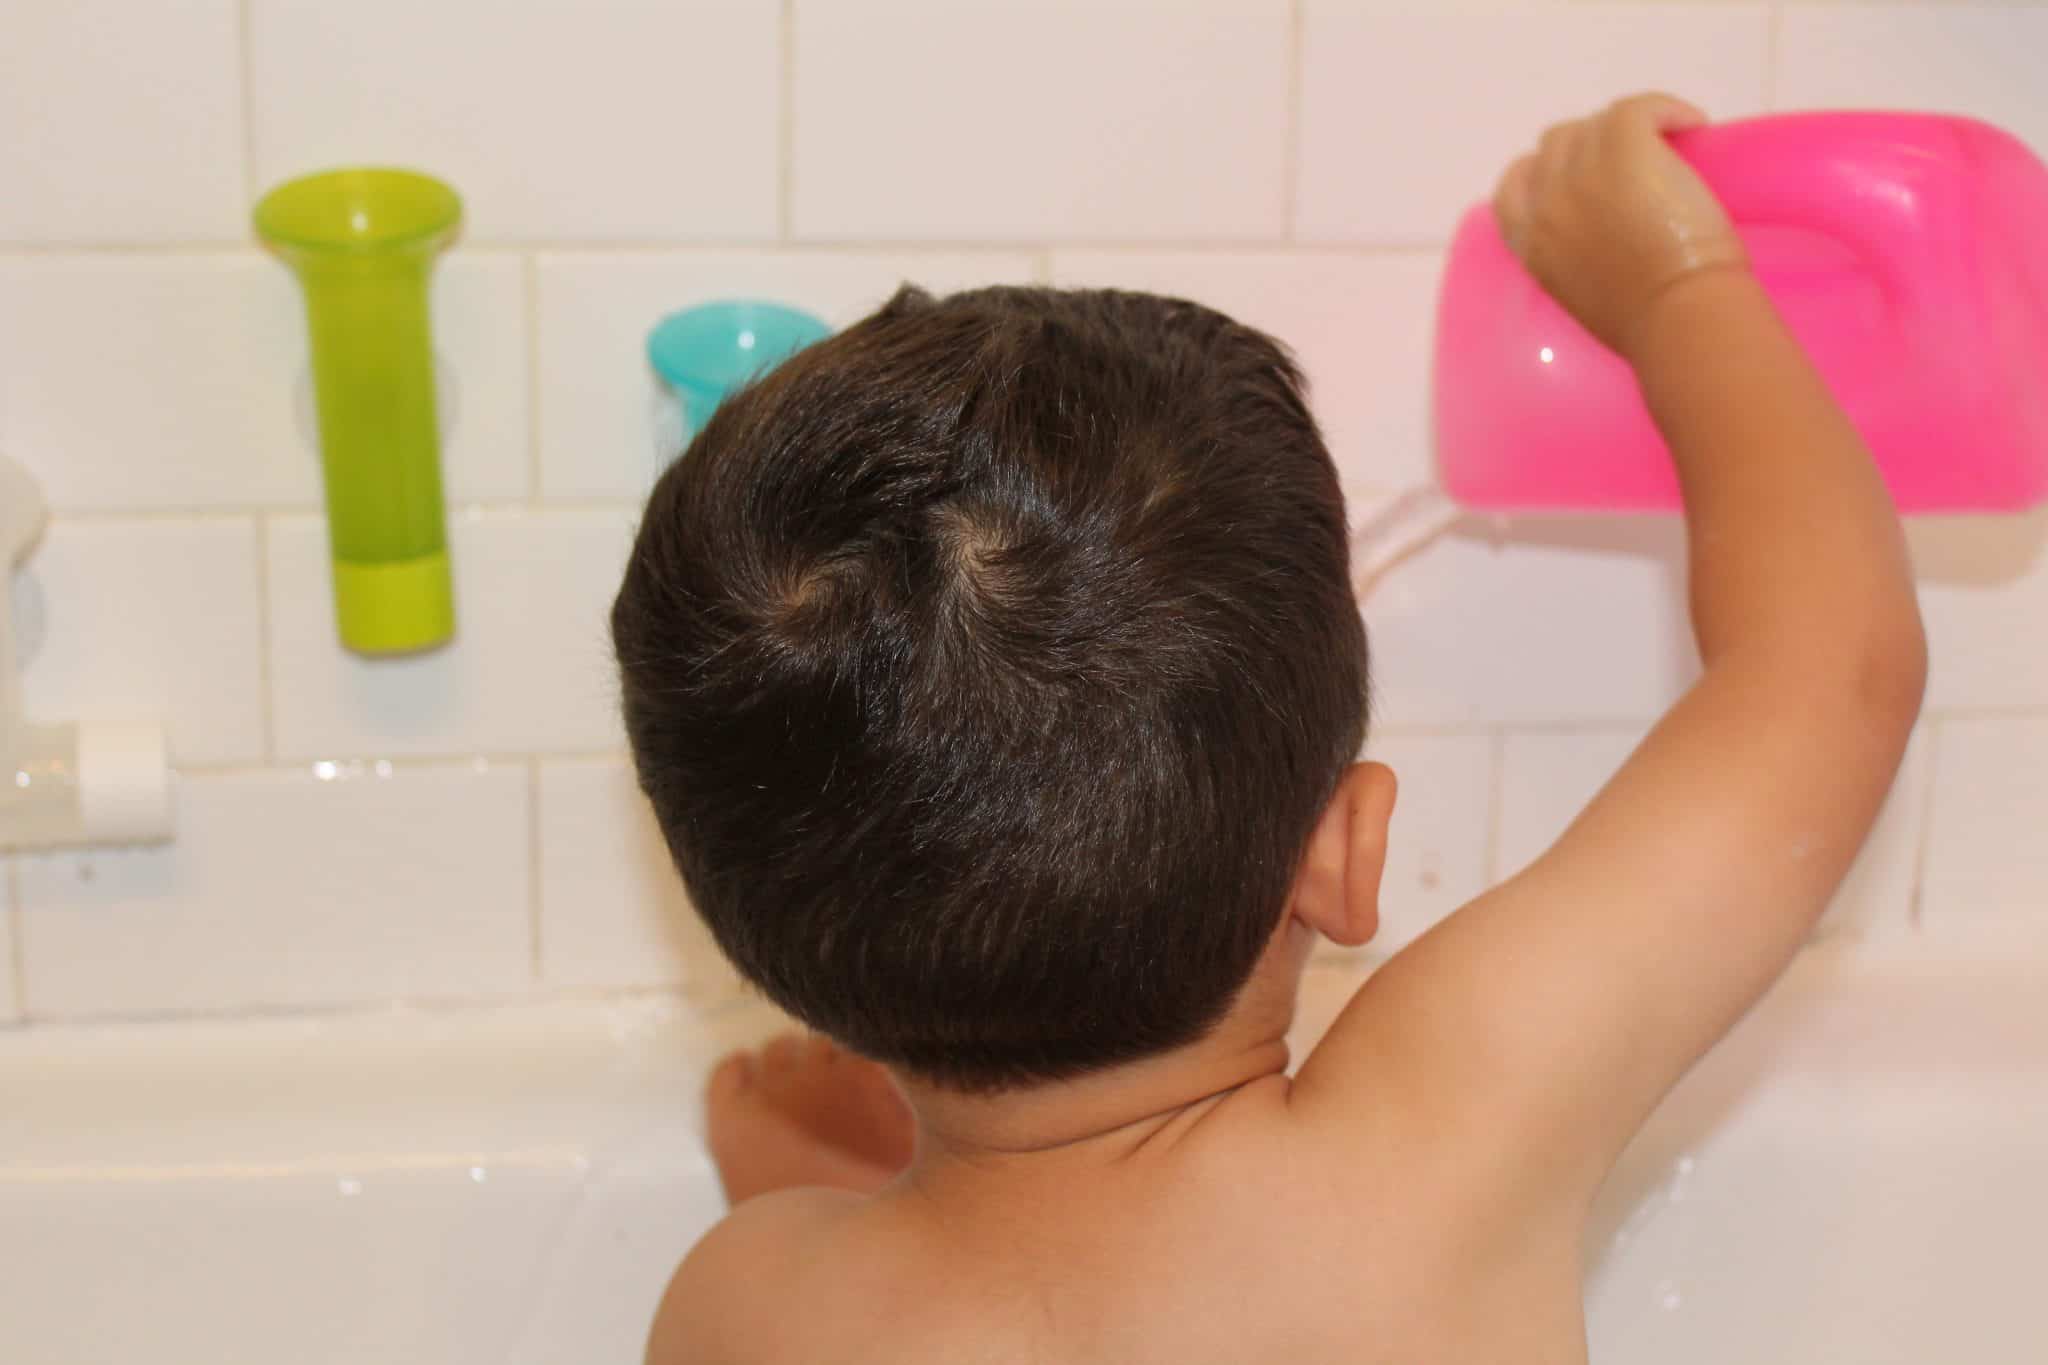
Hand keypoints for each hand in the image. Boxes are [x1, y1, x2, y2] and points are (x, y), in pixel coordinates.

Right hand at [1493, 93, 1747, 361]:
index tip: (1582, 178)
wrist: (1677, 315)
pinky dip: (1667, 111)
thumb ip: (1572, 258)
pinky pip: (1638, 107)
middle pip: (1557, 143)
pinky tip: (1692, 125)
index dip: (1546, 171)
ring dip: (1633, 130)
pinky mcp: (1624, 147)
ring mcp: (1582, 171)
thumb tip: (1601, 234)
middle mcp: (1546, 200)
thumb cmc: (1642, 326)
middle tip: (1637, 166)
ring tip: (1672, 148)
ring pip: (1599, 123)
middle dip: (1592, 146)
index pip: (1514, 185)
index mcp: (1530, 243)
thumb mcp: (1580, 295)